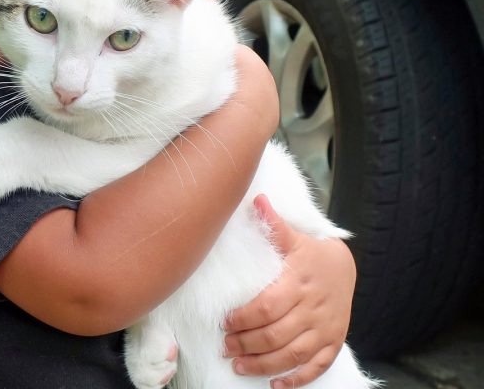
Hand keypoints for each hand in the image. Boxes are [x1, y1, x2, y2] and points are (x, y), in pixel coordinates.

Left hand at [222, 195, 355, 386]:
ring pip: (293, 355)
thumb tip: (256, 199)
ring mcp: (324, 329)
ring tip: (239, 366)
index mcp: (298, 282)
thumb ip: (273, 224)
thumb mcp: (294, 237)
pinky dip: (296, 379)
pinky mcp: (333, 343)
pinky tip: (275, 384)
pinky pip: (315, 367)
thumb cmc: (310, 253)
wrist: (345, 268)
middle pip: (276, 335)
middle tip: (225, 347)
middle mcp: (312, 309)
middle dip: (247, 344)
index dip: (245, 318)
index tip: (225, 322)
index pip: (268, 307)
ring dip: (264, 365)